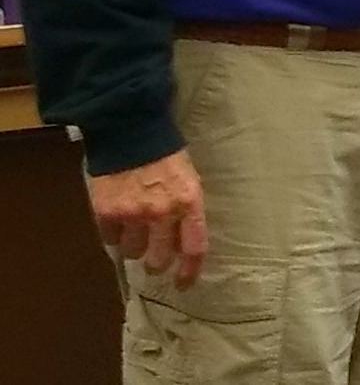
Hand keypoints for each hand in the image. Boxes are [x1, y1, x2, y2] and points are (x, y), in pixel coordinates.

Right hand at [89, 151, 207, 288]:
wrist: (131, 134)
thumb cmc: (166, 156)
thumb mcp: (189, 181)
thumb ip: (187, 211)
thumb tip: (182, 243)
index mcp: (189, 203)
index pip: (194, 248)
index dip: (189, 272)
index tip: (184, 284)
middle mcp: (161, 213)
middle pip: (159, 259)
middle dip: (157, 264)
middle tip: (154, 262)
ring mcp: (132, 214)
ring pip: (132, 252)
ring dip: (134, 247)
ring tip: (135, 231)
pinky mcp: (106, 212)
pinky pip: (110, 238)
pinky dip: (114, 235)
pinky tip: (118, 221)